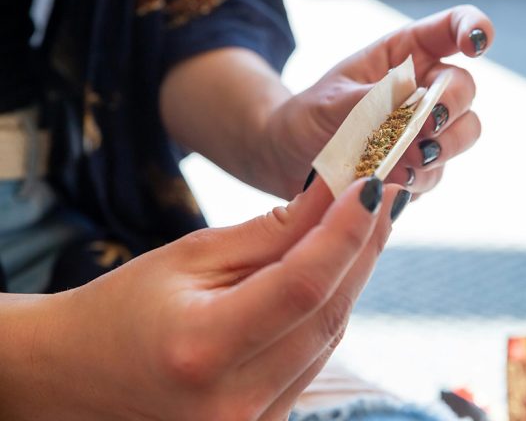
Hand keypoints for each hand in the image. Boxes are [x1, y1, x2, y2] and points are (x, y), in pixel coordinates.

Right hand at [0, 178, 401, 420]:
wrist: (83, 374)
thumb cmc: (127, 307)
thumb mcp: (192, 254)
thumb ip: (271, 230)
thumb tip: (335, 193)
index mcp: (203, 350)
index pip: (304, 285)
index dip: (348, 231)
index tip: (374, 185)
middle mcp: (235, 402)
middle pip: (329, 313)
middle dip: (364, 247)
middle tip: (384, 194)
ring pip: (330, 335)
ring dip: (353, 275)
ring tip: (363, 223)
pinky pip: (315, 357)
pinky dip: (330, 309)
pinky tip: (336, 269)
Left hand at [262, 5, 493, 198]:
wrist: (293, 160)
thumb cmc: (312, 116)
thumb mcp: (332, 101)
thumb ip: (373, 102)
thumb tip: (413, 109)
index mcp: (405, 54)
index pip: (451, 28)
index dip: (473, 29)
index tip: (476, 45)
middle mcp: (424, 88)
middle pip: (465, 88)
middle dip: (450, 106)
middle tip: (424, 125)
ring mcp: (428, 129)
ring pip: (465, 132)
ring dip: (441, 146)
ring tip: (405, 158)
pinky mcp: (424, 166)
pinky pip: (439, 173)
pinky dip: (418, 178)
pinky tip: (391, 178)